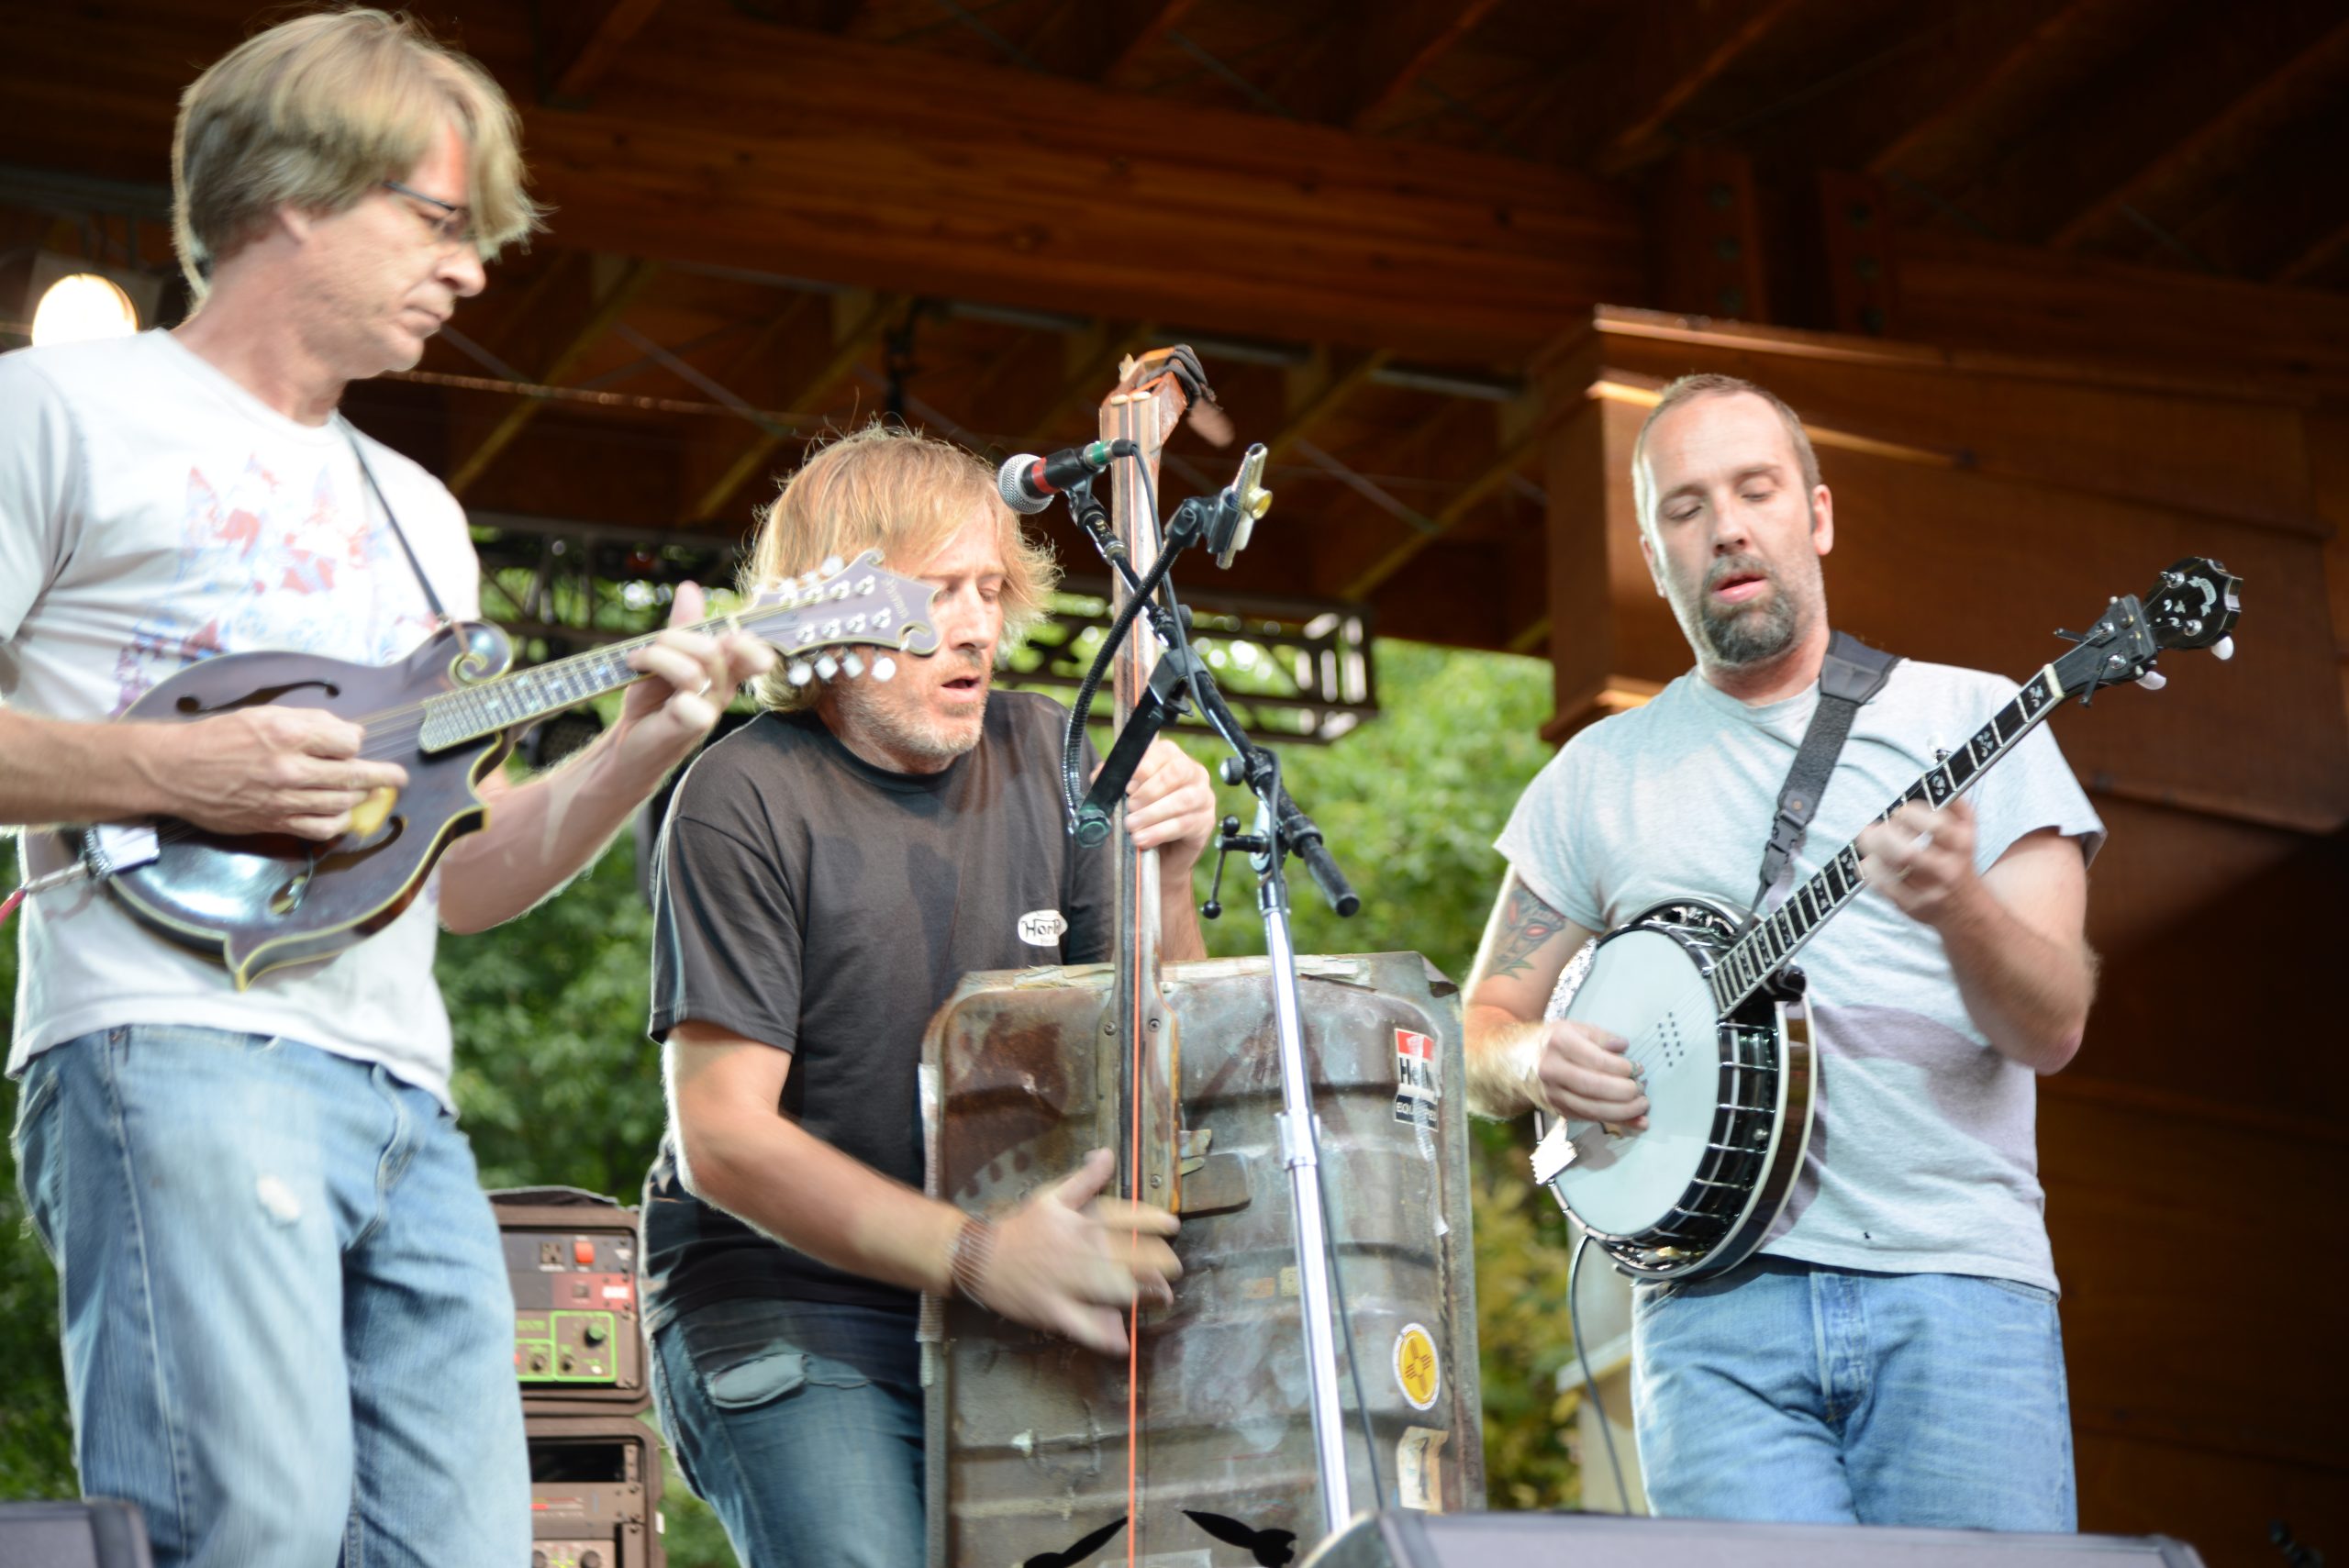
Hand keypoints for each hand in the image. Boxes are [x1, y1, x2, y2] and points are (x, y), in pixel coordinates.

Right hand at [162, 706, 408, 841]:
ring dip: (360, 799)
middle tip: (399, 778)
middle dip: (383, 776)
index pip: (348, 742)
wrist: (176, 771)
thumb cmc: (220, 737)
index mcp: (286, 733)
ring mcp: (283, 799)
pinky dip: (338, 824)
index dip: (354, 742)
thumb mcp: (264, 714)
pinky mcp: (274, 822)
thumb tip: (353, 735)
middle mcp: (289, 768)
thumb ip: (311, 723)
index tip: (350, 743)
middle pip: (353, 776)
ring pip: (341, 804)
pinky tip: (342, 817)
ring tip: (369, 793)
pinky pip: (319, 829)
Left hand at [616, 582, 777, 751]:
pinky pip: (688, 699)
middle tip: (651, 645)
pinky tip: (637, 681)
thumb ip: (683, 625)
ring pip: (696, 668)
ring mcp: (710, 710)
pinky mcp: (691, 727)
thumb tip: (690, 589)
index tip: (719, 634)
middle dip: (674, 637)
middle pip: (715, 648)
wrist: (626, 743)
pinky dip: (657, 673)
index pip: (756, 652)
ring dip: (657, 655)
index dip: (746, 640)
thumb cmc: (651, 702)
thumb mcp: (665, 656)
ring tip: (636, 660)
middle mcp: (724, 689)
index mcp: (726, 671)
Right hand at [974, 1148, 1181, 1356]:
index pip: (1128, 1218)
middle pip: (1131, 1257)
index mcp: (1082, 1221)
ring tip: (1162, 1296)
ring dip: (1144, 1294)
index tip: (1171, 1226)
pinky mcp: (1055, 1310)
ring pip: (1116, 1290)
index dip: (1155, 1222)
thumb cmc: (1021, 1227)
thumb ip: (1085, 1178)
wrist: (980, 1257)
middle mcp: (1080, 1251)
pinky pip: (1083, 1326)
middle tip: (1173, 1267)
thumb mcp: (1051, 1196)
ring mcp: (1068, 1282)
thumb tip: (1107, 1153)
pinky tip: (1121, 1341)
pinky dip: (1103, 1335)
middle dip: (1159, 1263)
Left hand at [1112, 739, 1215, 873]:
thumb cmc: (1142, 816)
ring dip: (1152, 814)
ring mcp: (1204, 796)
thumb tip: (1100, 774)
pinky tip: (1143, 839)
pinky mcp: (1206, 821)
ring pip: (1182, 800)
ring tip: (1132, 826)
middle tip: (1130, 808)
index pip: (1163, 753)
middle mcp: (1193, 772)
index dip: (1143, 769)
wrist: (1160, 853)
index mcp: (1172, 757)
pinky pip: (1185, 824)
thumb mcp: (1124, 795)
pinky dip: (1160, 832)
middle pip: (1176, 772)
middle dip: (1149, 791)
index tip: (1127, 786)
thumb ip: (1113, 780)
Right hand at [1521, 1019, 1646, 1129]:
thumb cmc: (1552, 1042)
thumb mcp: (1573, 1028)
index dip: (1621, 1067)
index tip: (1637, 1068)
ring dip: (1624, 1111)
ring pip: (1593, 1109)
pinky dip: (1617, 1122)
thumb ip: (1600, 1036)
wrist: (1516, 1061)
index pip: (1596, 1060)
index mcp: (1559, 1044)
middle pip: (1594, 1087)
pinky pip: (1591, 1119)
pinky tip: (1637, 1121)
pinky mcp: (1559, 1110)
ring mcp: (1554, 1094)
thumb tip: (1623, 1046)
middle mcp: (1553, 1070)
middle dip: (1624, 1092)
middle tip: (1642, 1089)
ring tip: (1643, 1105)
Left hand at [1857, 797, 1980, 929]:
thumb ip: (1954, 804)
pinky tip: (1868, 861)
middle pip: (1908, 852)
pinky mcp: (1913, 906)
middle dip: (1884, 836)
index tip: (1900, 812)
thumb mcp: (1966, 832)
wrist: (1967, 909)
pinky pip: (1884, 887)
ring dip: (1873, 851)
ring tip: (1867, 840)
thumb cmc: (1959, 860)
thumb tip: (1933, 778)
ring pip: (1894, 869)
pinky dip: (1870, 870)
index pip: (1936, 826)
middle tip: (1874, 828)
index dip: (1911, 814)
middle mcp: (1948, 869)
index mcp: (1962, 844)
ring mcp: (1930, 891)